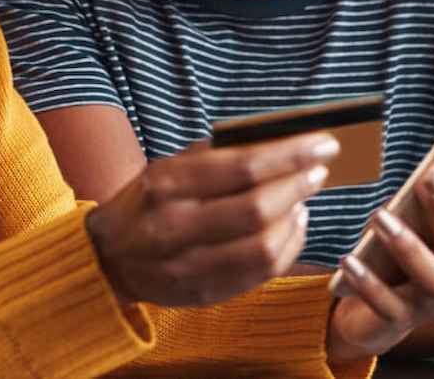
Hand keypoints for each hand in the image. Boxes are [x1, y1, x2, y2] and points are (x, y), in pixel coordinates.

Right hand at [86, 132, 337, 306]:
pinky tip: (292, 227)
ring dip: (295, 219)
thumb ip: (216, 154)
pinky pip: (261, 273)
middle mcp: (175, 225)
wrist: (109, 258)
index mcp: (168, 184)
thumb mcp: (168, 168)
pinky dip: (288, 247)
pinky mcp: (204, 293)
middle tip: (319, 170)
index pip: (243, 167)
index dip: (291, 156)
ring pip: (263, 247)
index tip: (324, 144)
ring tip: (303, 199)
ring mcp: (189, 265)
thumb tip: (277, 139)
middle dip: (298, 186)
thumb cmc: (148, 202)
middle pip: (256, 209)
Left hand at [325, 141, 433, 362]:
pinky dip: (368, 283)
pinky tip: (348, 261)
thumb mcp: (406, 221)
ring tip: (379, 217)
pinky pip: (387, 305)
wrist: (366, 312)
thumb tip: (430, 163)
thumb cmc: (391, 256)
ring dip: (409, 246)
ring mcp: (430, 301)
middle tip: (427, 175)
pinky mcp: (399, 321)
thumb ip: (420, 197)